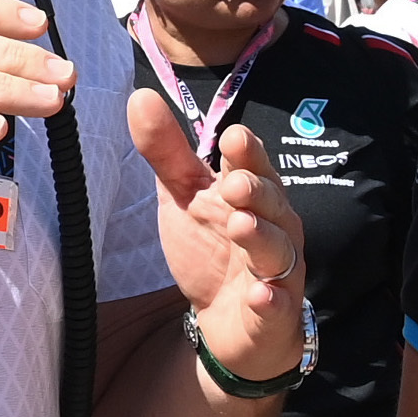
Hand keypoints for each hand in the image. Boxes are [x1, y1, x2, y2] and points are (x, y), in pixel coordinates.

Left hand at [128, 95, 308, 378]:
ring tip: (241, 225)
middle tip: (233, 184)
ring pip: (278, 250)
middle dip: (256, 191)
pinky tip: (260, 295)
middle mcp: (274, 226)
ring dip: (261, 237)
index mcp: (252, 194)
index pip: (254, 167)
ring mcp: (278, 270)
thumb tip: (139, 97)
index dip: (247, 154)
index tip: (233, 138)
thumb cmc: (211, 248)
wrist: (225, 320)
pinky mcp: (276, 310)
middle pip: (271, 203)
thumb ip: (166, 152)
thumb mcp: (183, 197)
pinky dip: (271, 299)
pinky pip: (278, 303)